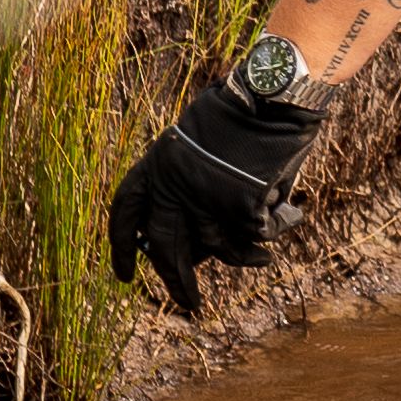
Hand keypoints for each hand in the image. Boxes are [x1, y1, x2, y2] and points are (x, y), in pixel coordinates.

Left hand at [103, 80, 322, 318]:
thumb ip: (183, 182)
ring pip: (216, 249)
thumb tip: (191, 235)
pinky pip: (251, 237)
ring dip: (241, 259)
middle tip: (187, 305)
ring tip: (260, 260)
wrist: (270, 95)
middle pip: (166, 248)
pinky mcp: (239, 208)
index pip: (125, 214)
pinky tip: (279, 231)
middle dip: (176, 282)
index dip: (121, 248)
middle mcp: (173, 186)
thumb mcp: (192, 144)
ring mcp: (205, 199)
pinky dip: (266, 238)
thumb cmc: (238, 112)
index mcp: (156, 165)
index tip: (124, 277)